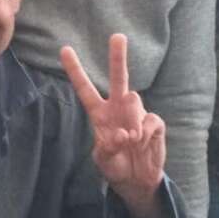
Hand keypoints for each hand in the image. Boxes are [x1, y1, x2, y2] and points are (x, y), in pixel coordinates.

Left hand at [60, 33, 166, 208]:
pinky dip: (145, 135)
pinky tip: (143, 144)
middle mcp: (118, 108)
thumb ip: (108, 147)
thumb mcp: (103, 160)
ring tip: (131, 142)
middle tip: (117, 36)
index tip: (64, 49)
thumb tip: (124, 133)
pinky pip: (150, 121)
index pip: (85, 89)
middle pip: (119, 78)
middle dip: (118, 57)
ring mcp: (137, 114)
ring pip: (134, 100)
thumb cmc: (115, 166)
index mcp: (99, 114)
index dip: (75, 70)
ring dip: (131, 121)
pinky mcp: (154, 123)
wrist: (137, 181)